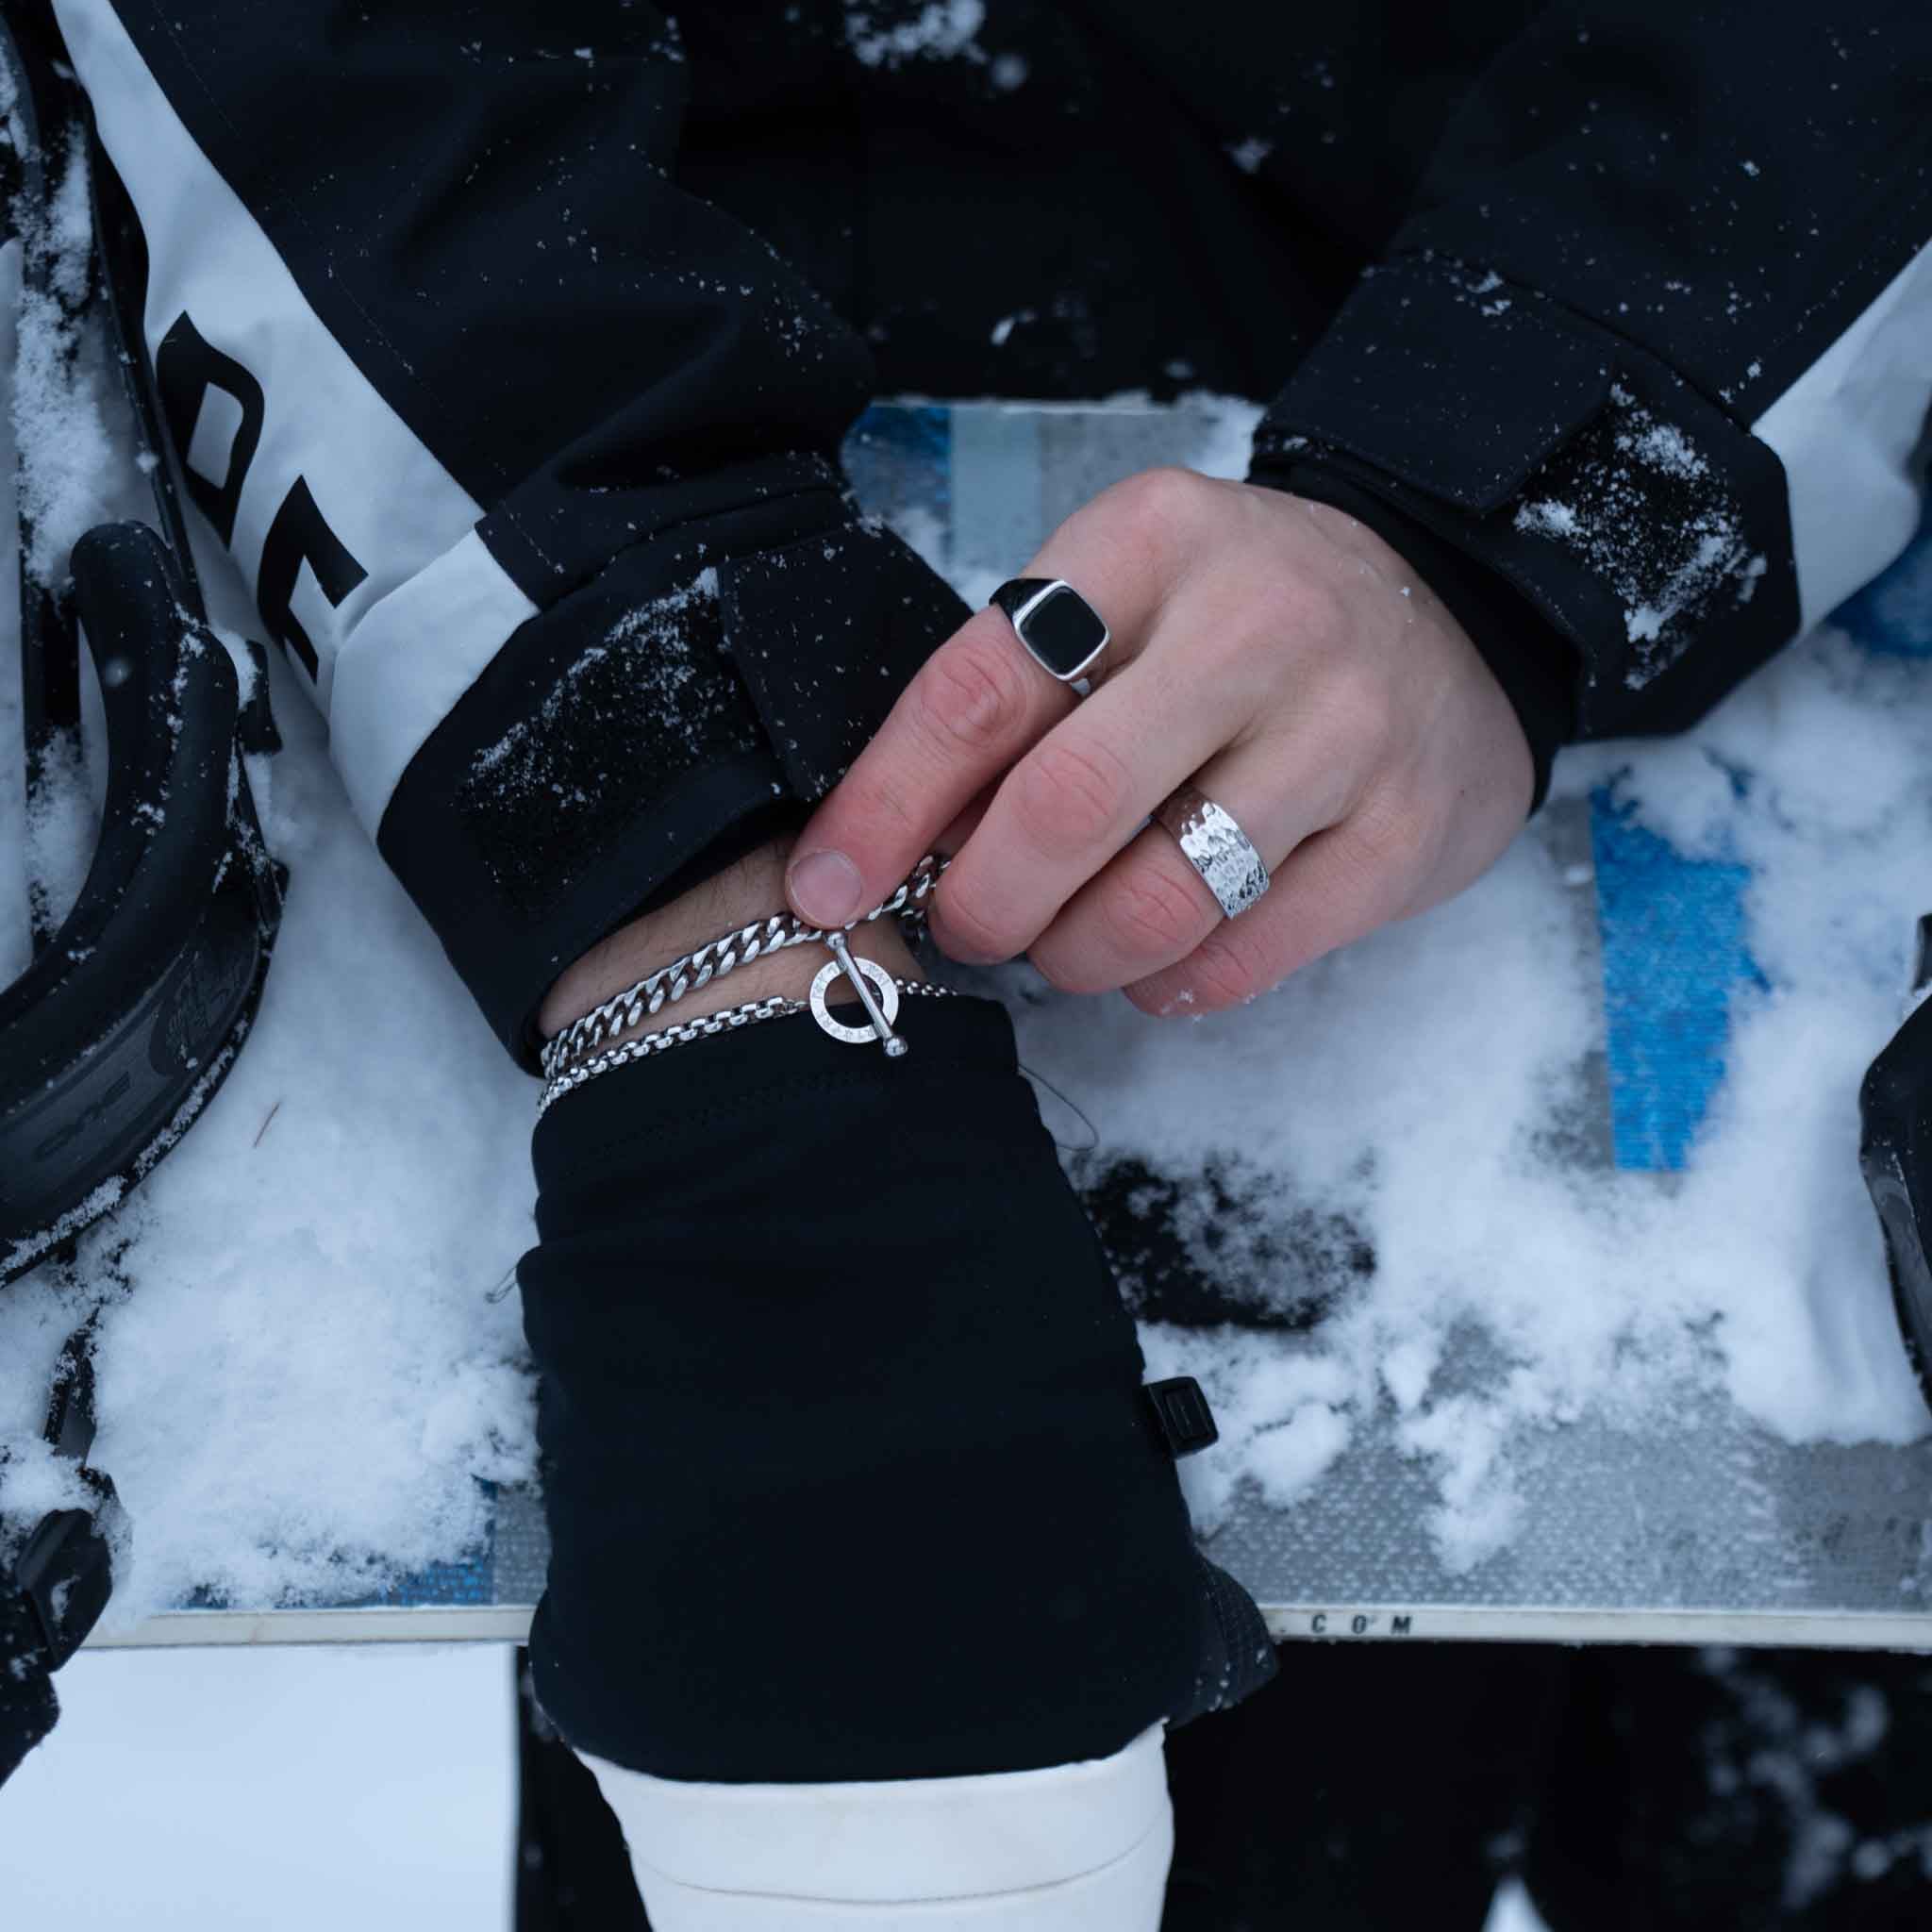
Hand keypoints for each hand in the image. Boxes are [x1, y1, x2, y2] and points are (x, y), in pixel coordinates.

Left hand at [784, 468, 1532, 1013]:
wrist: (1454, 612)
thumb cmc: (1243, 619)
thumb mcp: (1127, 596)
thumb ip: (1021, 693)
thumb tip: (889, 840)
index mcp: (1152, 542)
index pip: (980, 688)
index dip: (885, 805)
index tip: (829, 885)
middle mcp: (1258, 622)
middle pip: (1064, 808)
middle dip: (982, 901)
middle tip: (967, 926)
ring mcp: (1347, 729)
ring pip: (1158, 902)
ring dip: (1076, 955)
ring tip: (1065, 945)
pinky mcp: (1405, 829)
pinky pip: (1247, 955)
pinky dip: (1171, 983)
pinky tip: (1159, 962)